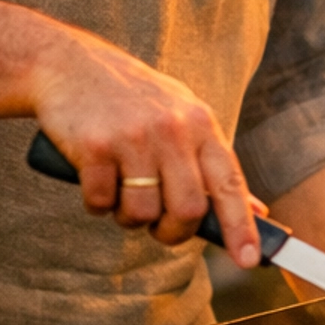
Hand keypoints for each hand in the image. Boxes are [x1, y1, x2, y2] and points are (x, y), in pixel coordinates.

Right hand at [29, 29, 262, 268]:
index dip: (241, 227)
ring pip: (142, 213)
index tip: (249, 260)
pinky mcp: (95, 146)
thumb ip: (213, 163)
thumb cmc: (132, 99)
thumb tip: (256, 212)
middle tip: (160, 228)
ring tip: (122, 194)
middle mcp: (172, 130)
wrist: (68, 64)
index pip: (230, 185)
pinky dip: (97, 205)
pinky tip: (95, 181)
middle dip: (173, 233)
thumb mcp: (182, 117)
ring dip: (130, 218)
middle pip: (188, 210)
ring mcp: (134, 137)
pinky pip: (101, 203)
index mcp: (200, 124)